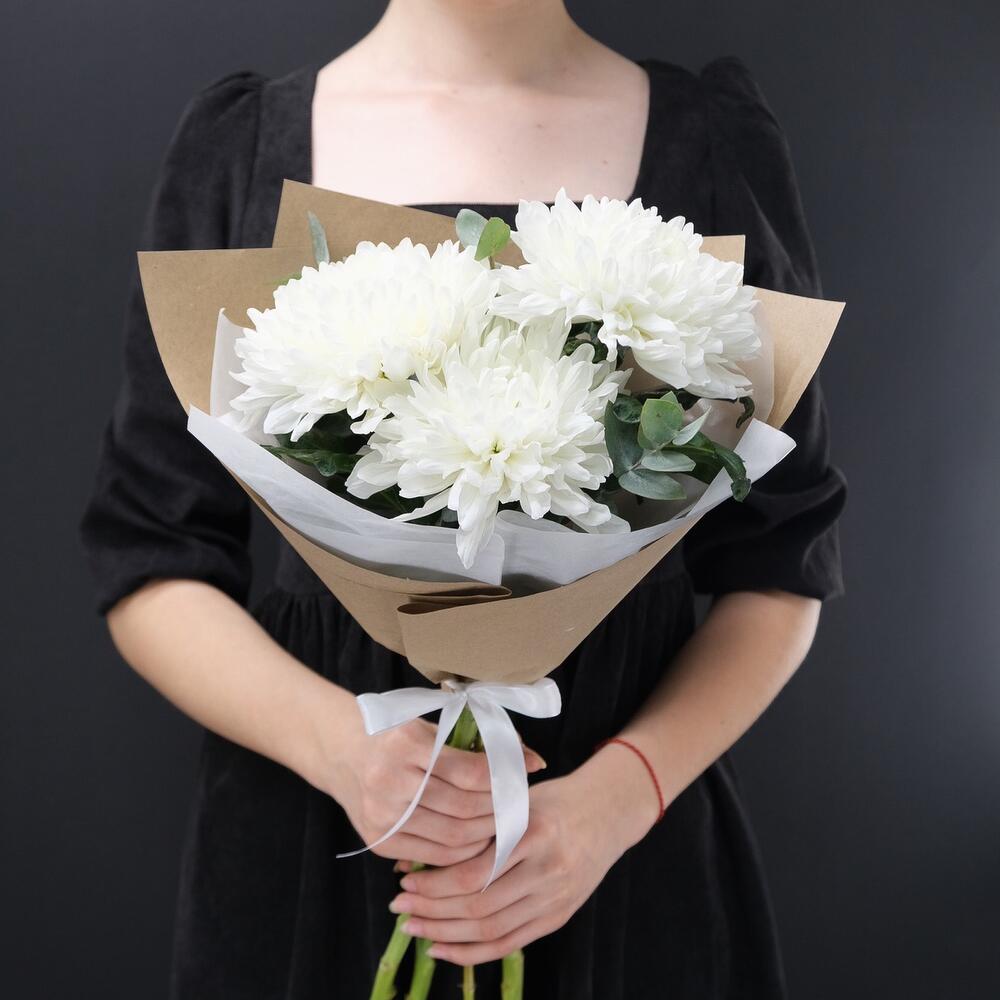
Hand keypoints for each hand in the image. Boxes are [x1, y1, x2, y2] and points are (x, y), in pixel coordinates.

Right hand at [314, 701, 545, 866]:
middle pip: (464, 808)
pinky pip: (433, 855)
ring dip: (486, 834)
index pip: (469, 772)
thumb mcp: (429, 727)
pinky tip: (478, 841)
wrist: (339, 750)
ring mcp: (382, 814)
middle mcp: (391, 781)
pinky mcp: (378, 840)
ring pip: (453, 838)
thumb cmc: (393, 733)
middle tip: (521, 804)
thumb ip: (474, 744)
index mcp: (406, 744)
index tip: (525, 774)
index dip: (503, 777)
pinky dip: (463, 853)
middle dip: (500, 809)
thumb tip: (533, 760)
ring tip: (504, 823)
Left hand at [388, 743, 659, 962]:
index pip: (475, 870)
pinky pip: (509, 944)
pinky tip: (442, 949)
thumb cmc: (553, 799)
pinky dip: (472, 953)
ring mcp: (555, 898)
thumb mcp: (515, 800)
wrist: (608, 812)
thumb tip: (414, 852)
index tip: (404, 877)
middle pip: (479, 904)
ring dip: (445, 933)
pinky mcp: (558, 917)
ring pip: (490, 929)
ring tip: (412, 926)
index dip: (435, 881)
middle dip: (432, 909)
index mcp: (533, 833)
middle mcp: (547, 870)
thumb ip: (473, 827)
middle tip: (399, 904)